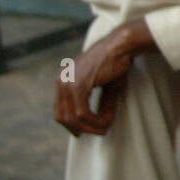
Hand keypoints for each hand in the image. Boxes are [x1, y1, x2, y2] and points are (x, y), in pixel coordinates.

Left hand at [54, 20, 153, 135]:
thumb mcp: (105, 86)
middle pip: (62, 117)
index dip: (71, 125)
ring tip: (106, 126)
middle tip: (100, 131)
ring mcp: (68, 83)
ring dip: (92, 126)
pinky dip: (96, 121)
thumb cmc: (116, 62)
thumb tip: (100, 124)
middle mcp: (61, 80)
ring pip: (73, 119)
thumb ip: (99, 103)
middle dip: (81, 128)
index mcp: (63, 78)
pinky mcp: (79, 86)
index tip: (83, 132)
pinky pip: (83, 113)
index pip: (59, 110)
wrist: (120, 46)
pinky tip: (107, 121)